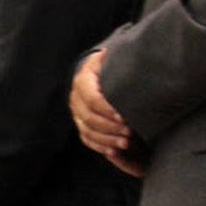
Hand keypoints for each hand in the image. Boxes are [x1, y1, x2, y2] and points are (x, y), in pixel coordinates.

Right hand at [69, 50, 143, 176]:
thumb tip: (111, 54)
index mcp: (82, 82)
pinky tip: (115, 151)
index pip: (92, 99)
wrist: (98, 74)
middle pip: (89, 118)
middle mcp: (76, 99)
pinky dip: (101, 146)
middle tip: (130, 132)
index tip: (124, 116)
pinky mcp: (82, 125)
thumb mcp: (109, 59)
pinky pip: (88, 140)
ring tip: (126, 143)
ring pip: (88, 131)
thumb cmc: (110, 66)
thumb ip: (112, 59)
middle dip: (110, 127)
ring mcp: (77, 114)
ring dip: (107, 139)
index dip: (107, 109)